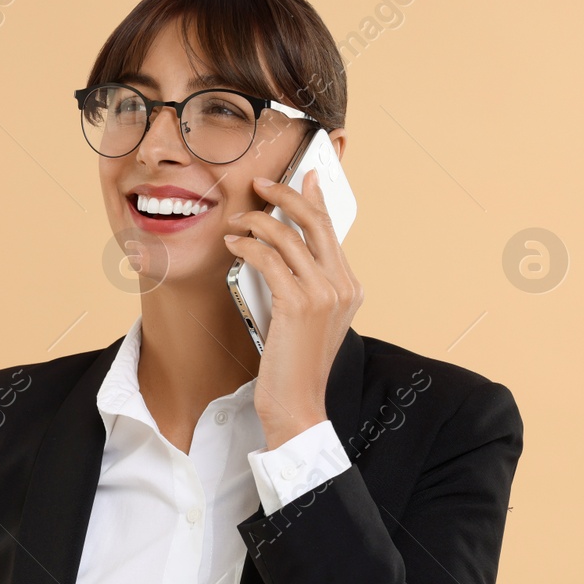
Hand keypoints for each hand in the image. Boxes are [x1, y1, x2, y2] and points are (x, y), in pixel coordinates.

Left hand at [223, 169, 362, 448]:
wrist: (297, 406)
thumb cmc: (294, 366)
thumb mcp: (308, 320)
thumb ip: (304, 285)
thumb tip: (281, 253)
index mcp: (349, 287)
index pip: (331, 230)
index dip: (313, 199)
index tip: (300, 177)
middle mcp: (343, 286)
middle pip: (315, 221)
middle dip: (285, 195)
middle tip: (260, 184)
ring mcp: (324, 294)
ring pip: (288, 236)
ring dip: (256, 222)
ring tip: (234, 223)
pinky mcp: (299, 305)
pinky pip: (269, 259)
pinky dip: (248, 246)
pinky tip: (234, 245)